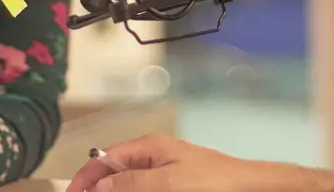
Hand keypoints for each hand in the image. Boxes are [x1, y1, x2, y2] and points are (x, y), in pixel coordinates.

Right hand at [66, 135, 268, 191]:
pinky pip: (144, 189)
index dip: (85, 177)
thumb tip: (100, 185)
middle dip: (99, 188)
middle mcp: (154, 157)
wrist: (248, 189)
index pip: (105, 158)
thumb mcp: (167, 182)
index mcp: (149, 147)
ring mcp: (163, 173)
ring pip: (128, 185)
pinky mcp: (173, 187)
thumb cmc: (214, 181)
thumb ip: (131, 183)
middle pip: (114, 173)